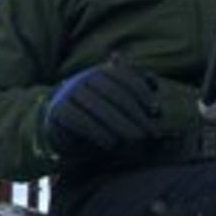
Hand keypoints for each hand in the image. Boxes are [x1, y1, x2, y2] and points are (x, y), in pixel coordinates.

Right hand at [44, 56, 161, 163]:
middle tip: (152, 132)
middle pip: (114, 93)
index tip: (156, 109)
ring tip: (137, 139)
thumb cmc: (96, 112)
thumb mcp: (115, 99)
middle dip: (136, 113)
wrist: (59, 124)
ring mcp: (69, 93)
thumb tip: (154, 81)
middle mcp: (83, 78)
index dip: (141, 91)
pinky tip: (111, 144)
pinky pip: (80, 121)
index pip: (123, 76)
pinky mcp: (59, 111)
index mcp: (99, 71)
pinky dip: (97, 132)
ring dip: (120, 125)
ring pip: (98, 107)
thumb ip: (134, 89)